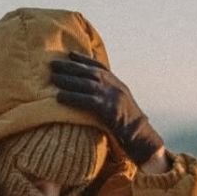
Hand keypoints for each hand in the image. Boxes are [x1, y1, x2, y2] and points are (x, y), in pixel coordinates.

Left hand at [50, 52, 164, 165]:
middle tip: (53, 63)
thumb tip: (94, 99)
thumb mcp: (121, 109)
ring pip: (88, 84)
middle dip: (71, 66)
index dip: (84, 59)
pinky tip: (59, 97)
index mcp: (119, 86)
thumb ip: (110, 100)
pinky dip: (72, 97)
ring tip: (52, 78)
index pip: (100, 67)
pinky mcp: (110, 111)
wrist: (144, 141)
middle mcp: (117, 88)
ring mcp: (114, 98)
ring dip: (68, 80)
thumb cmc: (131, 130)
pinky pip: (88, 101)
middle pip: (91, 72)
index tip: (69, 54)